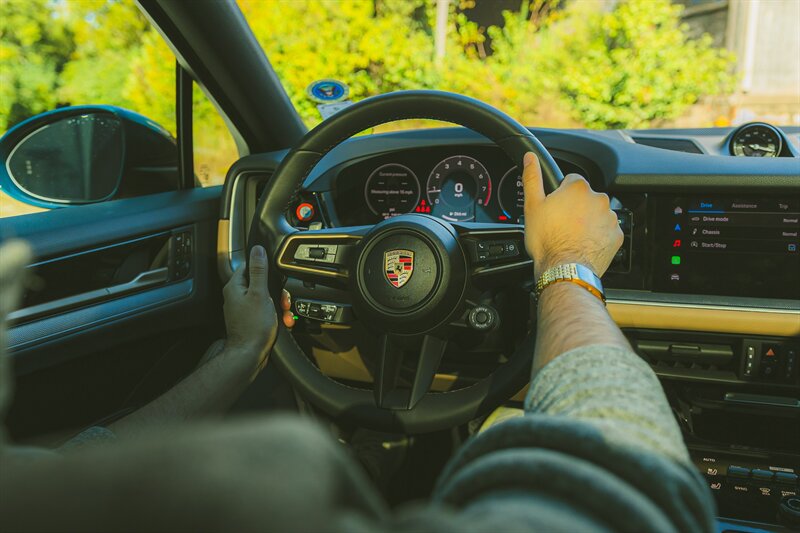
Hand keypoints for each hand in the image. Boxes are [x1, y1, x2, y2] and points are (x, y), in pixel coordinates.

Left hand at [222, 246, 293, 371]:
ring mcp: (242, 309)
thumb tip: (257, 250)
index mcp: (235, 287)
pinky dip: (274, 315)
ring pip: (265, 298)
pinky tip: (281, 321)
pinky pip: (265, 311)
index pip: (249, 266)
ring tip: (282, 314)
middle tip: (281, 301)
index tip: (275, 279)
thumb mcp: (260, 294)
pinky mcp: (249, 320)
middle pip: (260, 284)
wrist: (249, 355)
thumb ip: (259, 270)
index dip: (265, 270)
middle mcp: (236, 296)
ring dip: (277, 305)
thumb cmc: (253, 327)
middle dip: (275, 292)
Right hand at [521, 152, 622, 278]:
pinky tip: (583, 244)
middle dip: (575, 208)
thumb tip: (530, 158)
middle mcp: (598, 198)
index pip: (571, 181)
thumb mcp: (532, 206)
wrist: (565, 269)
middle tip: (560, 225)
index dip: (560, 194)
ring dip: (587, 221)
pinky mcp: (616, 235)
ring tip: (571, 237)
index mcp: (577, 188)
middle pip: (585, 198)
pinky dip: (597, 236)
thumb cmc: (547, 240)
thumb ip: (532, 178)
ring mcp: (609, 217)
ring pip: (596, 214)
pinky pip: (606, 231)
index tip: (555, 208)